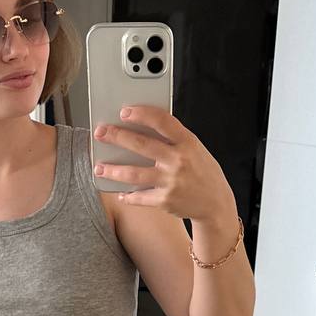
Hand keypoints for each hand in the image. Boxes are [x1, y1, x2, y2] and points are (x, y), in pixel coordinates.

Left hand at [93, 105, 232, 221]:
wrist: (216, 204)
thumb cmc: (202, 172)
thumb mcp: (195, 149)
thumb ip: (174, 139)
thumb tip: (144, 125)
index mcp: (187, 143)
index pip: (162, 122)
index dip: (141, 114)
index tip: (124, 111)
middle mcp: (178, 161)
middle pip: (141, 145)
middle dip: (116, 137)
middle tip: (100, 133)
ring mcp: (170, 182)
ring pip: (133, 173)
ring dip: (112, 170)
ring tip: (99, 168)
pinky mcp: (164, 201)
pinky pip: (139, 197)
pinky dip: (128, 196)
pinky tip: (120, 193)